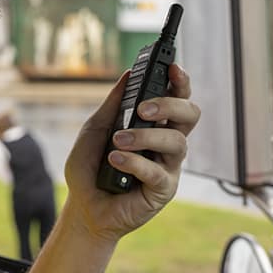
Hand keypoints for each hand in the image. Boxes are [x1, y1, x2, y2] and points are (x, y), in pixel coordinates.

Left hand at [63, 64, 199, 240]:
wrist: (83, 206)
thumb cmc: (90, 167)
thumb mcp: (95, 129)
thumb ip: (113, 104)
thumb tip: (128, 74)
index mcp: (154, 124)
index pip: (177, 97)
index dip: (180, 80)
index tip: (172, 66)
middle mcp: (166, 142)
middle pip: (190, 114)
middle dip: (171, 105)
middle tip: (144, 109)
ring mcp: (168, 166)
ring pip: (177, 142)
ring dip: (145, 137)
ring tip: (117, 140)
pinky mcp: (163, 190)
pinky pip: (158, 172)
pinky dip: (134, 162)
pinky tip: (114, 160)